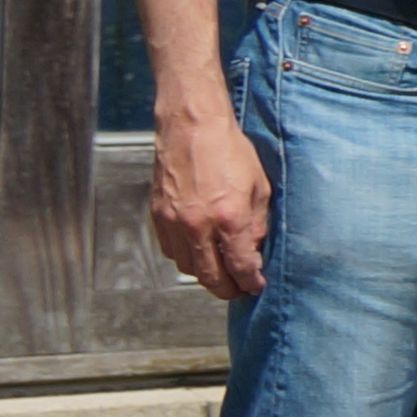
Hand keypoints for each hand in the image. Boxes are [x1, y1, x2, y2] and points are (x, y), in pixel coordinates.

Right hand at [147, 100, 273, 301]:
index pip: (240, 267)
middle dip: (227, 289)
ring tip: (221, 272)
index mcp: (229, 218)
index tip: (256, 286)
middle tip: (239, 289)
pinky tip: (199, 252)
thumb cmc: (229, 151)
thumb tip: (254, 251)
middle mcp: (197, 226)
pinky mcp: (157, 216)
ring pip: (188, 268)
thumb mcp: (259, 187)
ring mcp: (173, 223)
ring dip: (205, 275)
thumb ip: (257, 224)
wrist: (191, 127)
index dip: (250, 282)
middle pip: (210, 277)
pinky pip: (171, 251)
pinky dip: (186, 258)